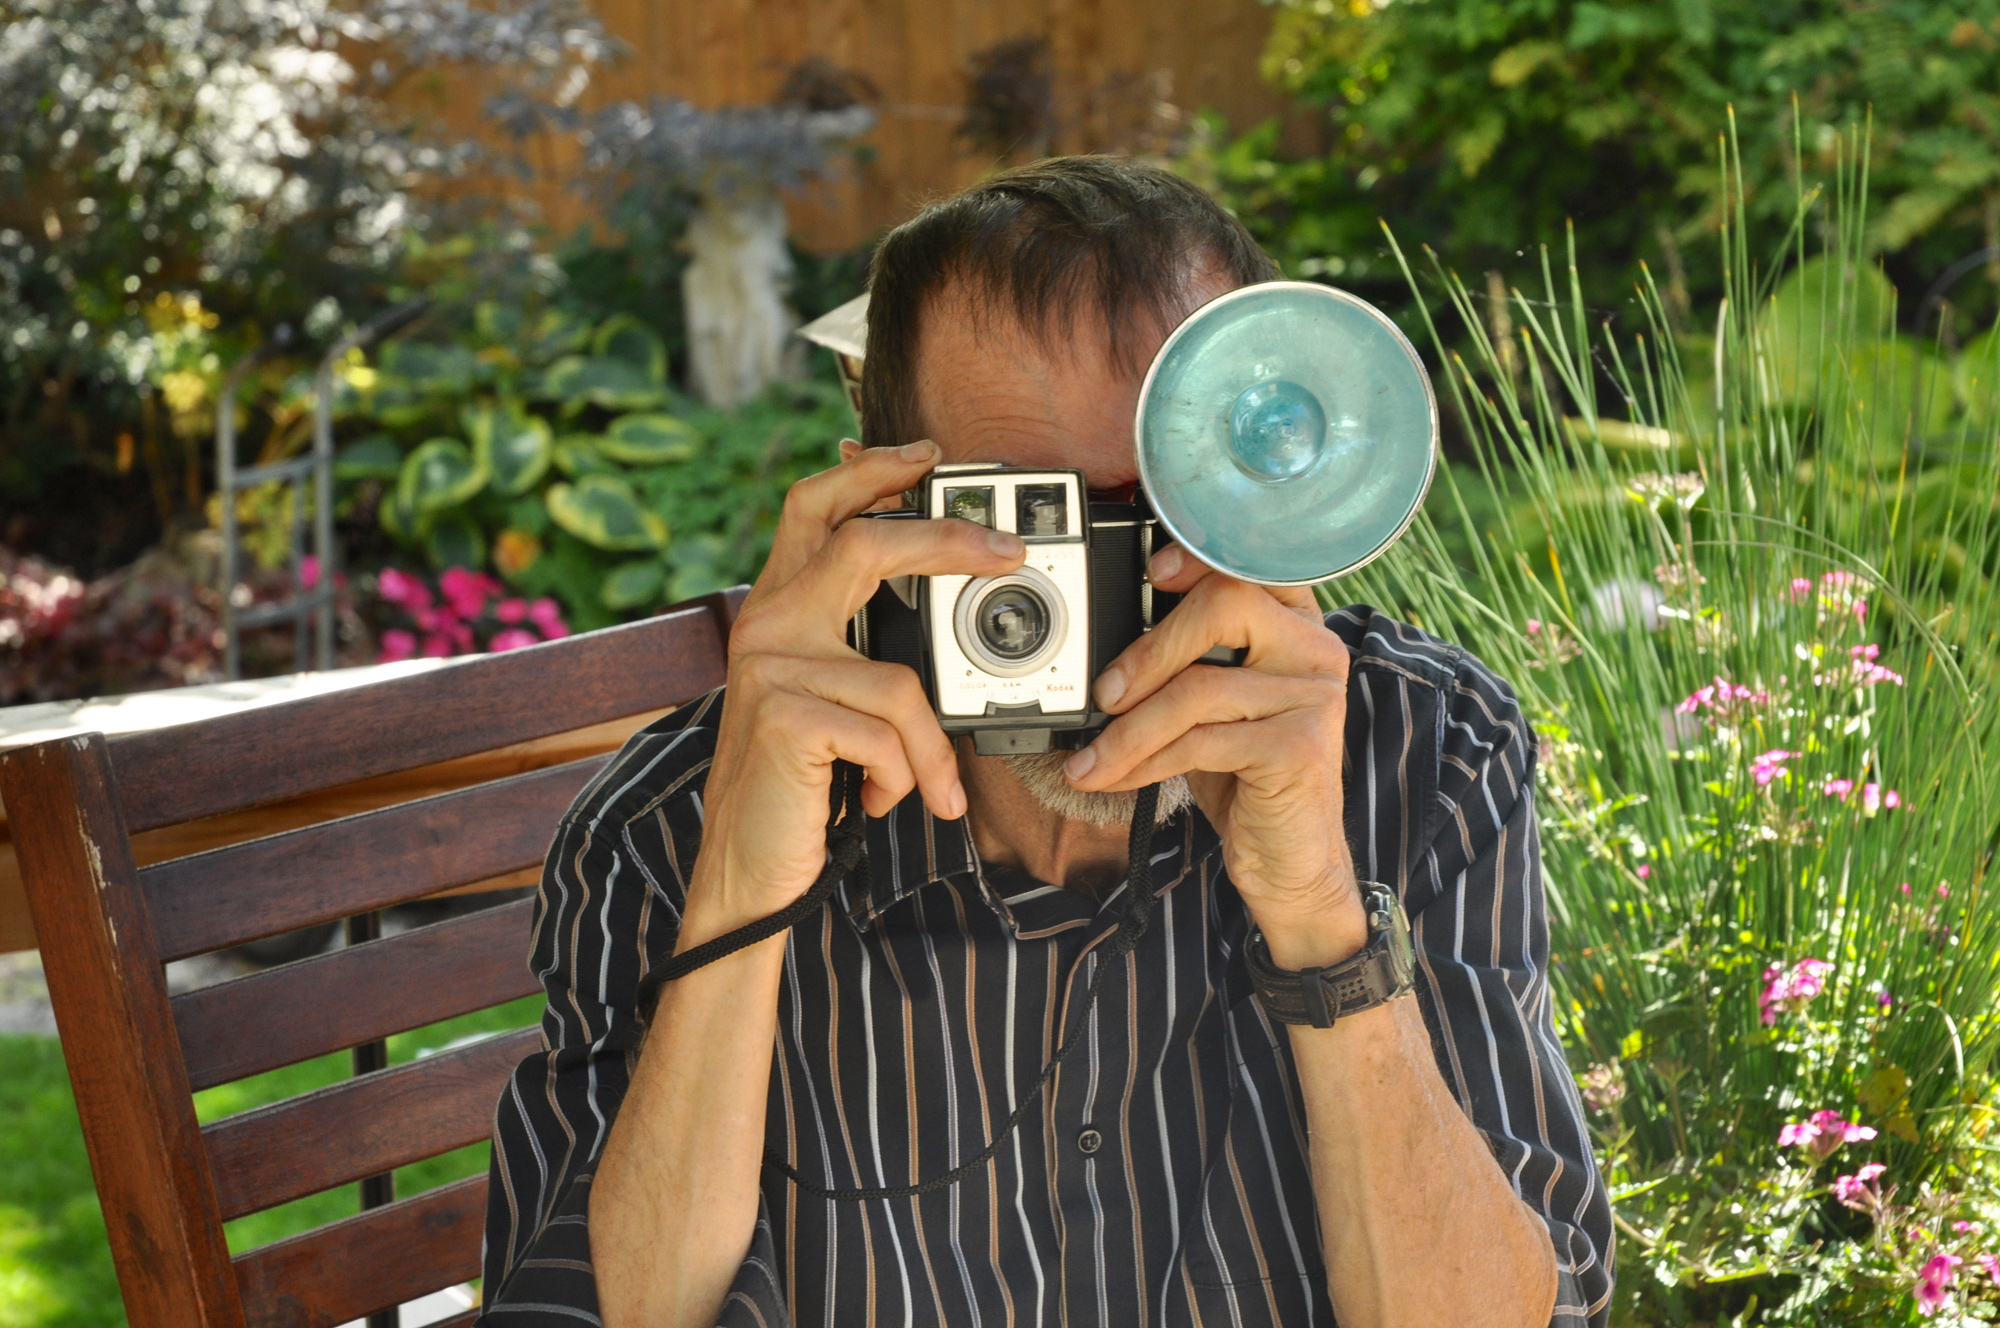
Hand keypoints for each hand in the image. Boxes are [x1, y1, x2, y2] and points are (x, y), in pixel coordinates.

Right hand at [686, 440, 1025, 945]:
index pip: (812, 507)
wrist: (748, 872)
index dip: (870, 472)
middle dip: (945, 540)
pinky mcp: (785, 716)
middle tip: (1009, 551)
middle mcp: (765, 625)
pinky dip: (905, 779)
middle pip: (863, 545)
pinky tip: (880, 804)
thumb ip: (860, 646)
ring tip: (926, 792)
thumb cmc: (800, 789)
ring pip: (900, 682)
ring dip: (928, 753)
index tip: (927, 457)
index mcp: (776, 611)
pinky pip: (891, 735)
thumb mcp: (829, 702)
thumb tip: (937, 596)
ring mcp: (771, 668)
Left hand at [1061, 545, 1366, 966]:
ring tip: (1090, 758)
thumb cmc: (1247, 779)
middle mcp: (1315, 650)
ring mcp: (1313, 697)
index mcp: (1297, 627)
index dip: (1199, 558)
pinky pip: (1200, 740)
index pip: (1250, 567)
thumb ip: (1187, 664)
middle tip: (1102, 693)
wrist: (1292, 863)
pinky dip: (1144, 762)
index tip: (1149, 571)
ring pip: (1198, 687)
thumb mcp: (1214, 710)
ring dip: (1128, 729)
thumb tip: (1103, 650)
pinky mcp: (1298, 746)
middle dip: (1148, 650)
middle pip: (1225, 606)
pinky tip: (1117, 779)